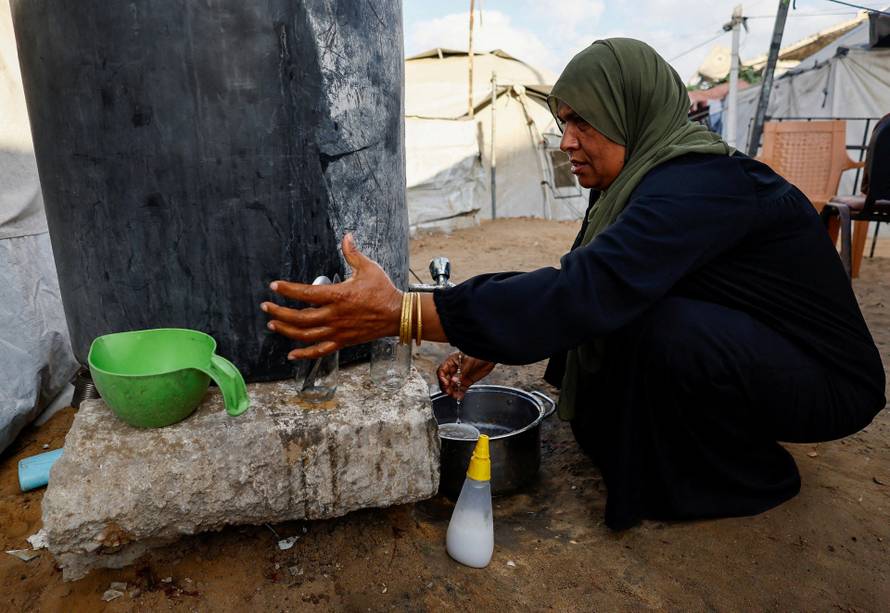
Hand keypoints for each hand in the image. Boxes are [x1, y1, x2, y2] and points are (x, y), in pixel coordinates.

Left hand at [261, 234, 401, 359]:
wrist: (397, 314)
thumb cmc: (383, 291)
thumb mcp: (369, 268)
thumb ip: (353, 253)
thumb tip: (347, 236)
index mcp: (338, 296)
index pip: (305, 293)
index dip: (287, 290)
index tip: (275, 286)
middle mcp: (334, 315)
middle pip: (300, 317)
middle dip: (279, 313)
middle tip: (266, 307)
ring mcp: (338, 330)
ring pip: (305, 335)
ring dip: (286, 330)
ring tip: (273, 325)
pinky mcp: (343, 341)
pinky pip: (320, 350)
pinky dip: (304, 354)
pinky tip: (291, 354)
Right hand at [437, 352, 494, 399]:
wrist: (489, 357)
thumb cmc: (478, 354)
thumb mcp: (468, 362)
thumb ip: (461, 372)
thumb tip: (453, 381)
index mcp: (452, 362)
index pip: (442, 371)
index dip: (442, 378)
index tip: (446, 384)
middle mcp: (454, 370)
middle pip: (445, 380)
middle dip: (446, 387)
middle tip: (449, 392)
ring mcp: (460, 376)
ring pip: (452, 386)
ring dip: (452, 392)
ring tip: (455, 396)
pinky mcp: (467, 382)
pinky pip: (461, 389)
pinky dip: (460, 394)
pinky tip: (460, 396)